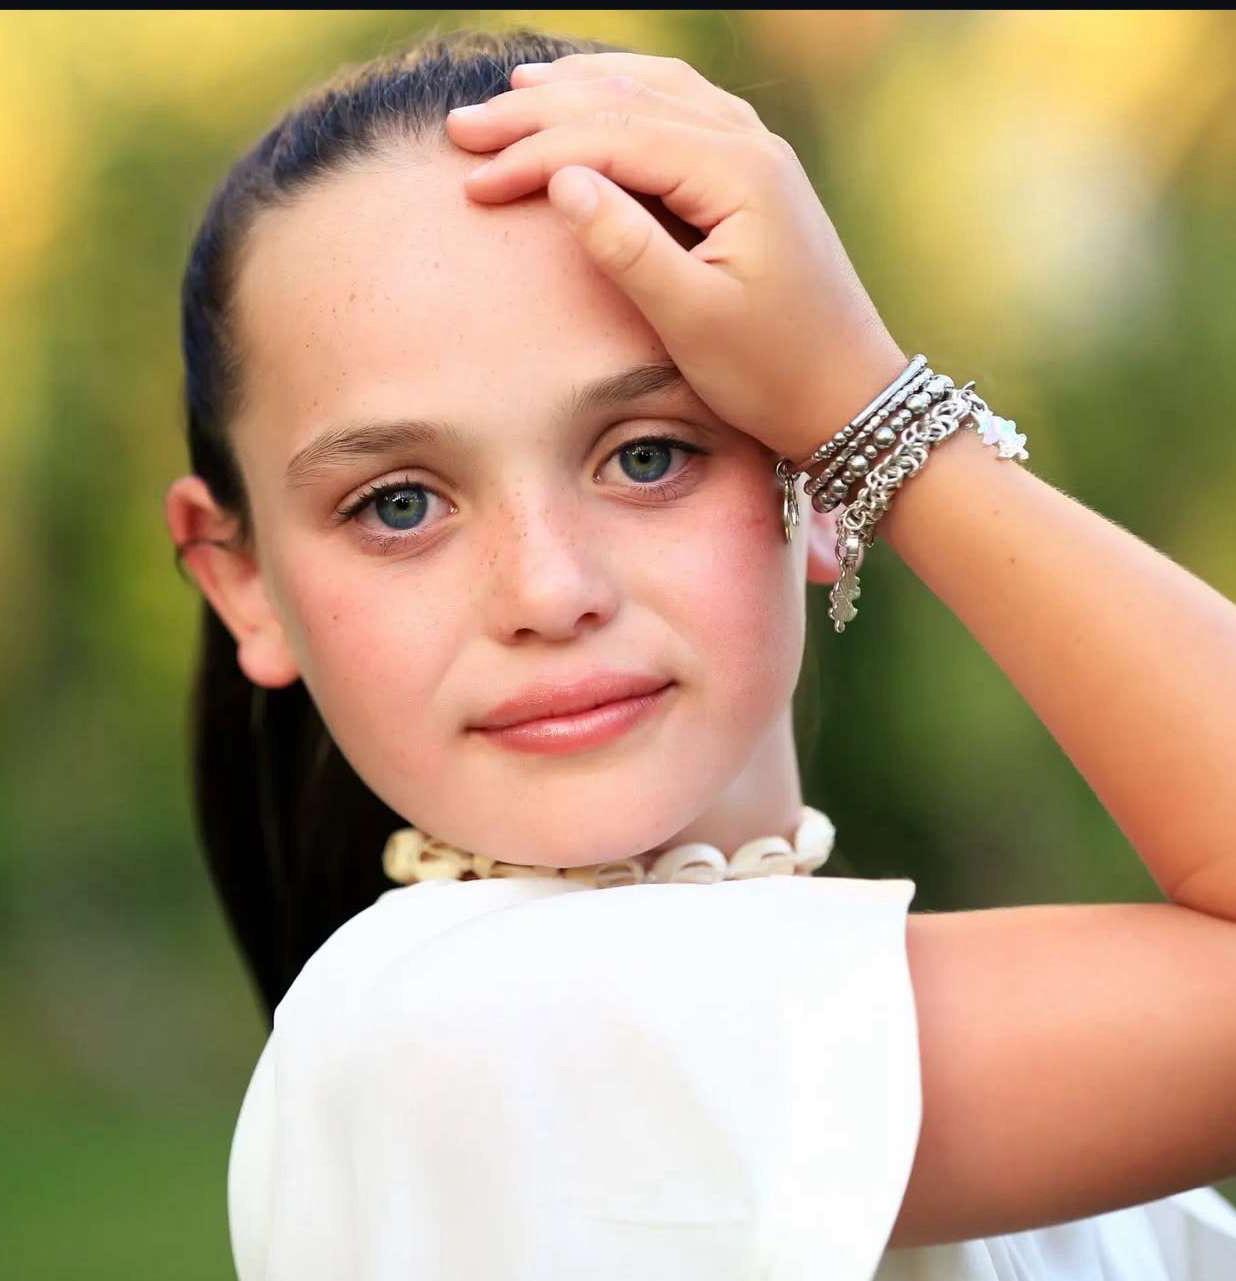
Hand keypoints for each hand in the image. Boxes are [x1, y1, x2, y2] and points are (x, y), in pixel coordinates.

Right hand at [446, 52, 907, 461]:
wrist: (849, 397)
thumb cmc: (773, 372)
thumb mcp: (693, 322)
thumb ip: (628, 247)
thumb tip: (564, 180)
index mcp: (737, 175)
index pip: (614, 139)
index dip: (536, 154)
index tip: (473, 180)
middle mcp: (751, 146)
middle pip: (628, 100)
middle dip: (540, 110)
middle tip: (465, 124)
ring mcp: (758, 155)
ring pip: (656, 92)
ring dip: (582, 90)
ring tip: (517, 91)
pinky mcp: (757, 177)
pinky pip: (684, 109)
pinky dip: (629, 98)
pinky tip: (601, 100)